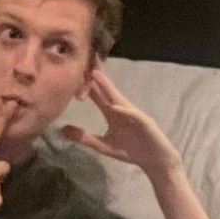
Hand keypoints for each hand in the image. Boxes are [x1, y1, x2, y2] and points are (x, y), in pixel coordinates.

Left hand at [60, 65, 181, 177]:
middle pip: (106, 89)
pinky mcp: (145, 123)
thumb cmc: (131, 151)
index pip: (97, 94)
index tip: (74, 69)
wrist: (155, 161)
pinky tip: (114, 106)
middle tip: (85, 57)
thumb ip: (85, 137)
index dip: (87, 82)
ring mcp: (134, 114)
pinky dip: (124, 111)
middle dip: (96, 74)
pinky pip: (133, 115)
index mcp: (112, 112)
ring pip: (118, 98)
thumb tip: (63, 129)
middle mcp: (122, 109)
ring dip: (107, 87)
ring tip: (95, 74)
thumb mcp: (103, 146)